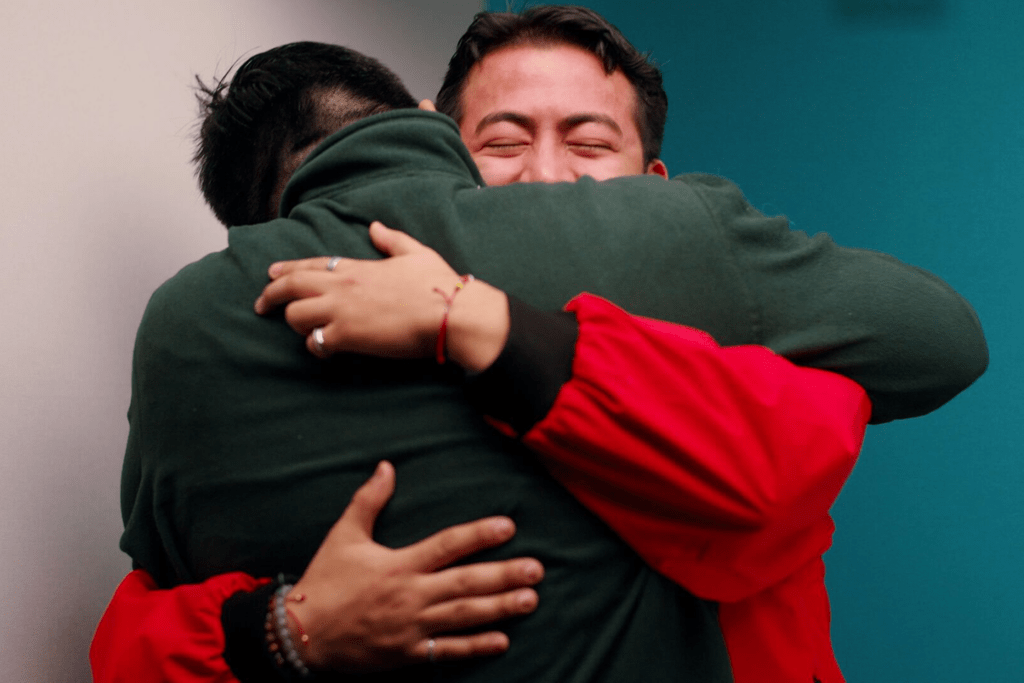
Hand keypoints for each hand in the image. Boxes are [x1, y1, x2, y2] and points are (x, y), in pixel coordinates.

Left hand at [255, 221, 509, 370]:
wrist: (450, 314)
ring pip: (295, 316)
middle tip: (261, 306)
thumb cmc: (439, 285)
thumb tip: (376, 227)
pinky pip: (315, 342)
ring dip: (297, 325)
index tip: (270, 274)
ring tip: (307, 331)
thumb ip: (393, 240)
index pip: (311, 264)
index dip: (286, 269)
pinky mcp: (348, 336)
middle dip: (270, 296)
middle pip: (290, 287)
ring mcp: (342, 310)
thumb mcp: (417, 253)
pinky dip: (316, 347)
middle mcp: (343, 285)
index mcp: (357, 266)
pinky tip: (326, 350)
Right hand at [287, 461, 542, 672]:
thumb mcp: (344, 535)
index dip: (479, 534)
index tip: (508, 526)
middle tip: (536, 570)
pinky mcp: (407, 653)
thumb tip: (387, 466)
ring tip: (530, 600)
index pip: (447, 545)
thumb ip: (369, 500)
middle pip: (465, 583)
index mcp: (399, 563)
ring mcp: (411, 626)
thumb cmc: (325, 580)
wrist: (300, 633)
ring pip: (463, 617)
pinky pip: (447, 651)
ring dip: (499, 609)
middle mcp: (410, 595)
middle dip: (503, 575)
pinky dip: (475, 647)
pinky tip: (502, 641)